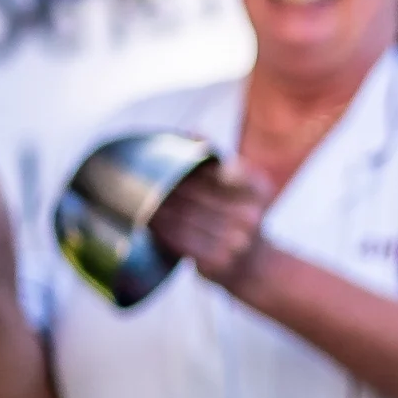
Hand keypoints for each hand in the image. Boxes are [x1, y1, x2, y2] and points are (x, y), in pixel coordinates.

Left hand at [150, 159, 277, 296]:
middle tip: (141, 178)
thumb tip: (191, 131)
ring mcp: (235, 241)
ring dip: (157, 207)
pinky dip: (161, 230)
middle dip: (167, 185)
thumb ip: (218, 162)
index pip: (217, 169)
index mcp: (259, 190)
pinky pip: (179, 240)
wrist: (253, 267)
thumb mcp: (242, 187)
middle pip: (195, 193)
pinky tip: (149, 223)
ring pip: (183, 216)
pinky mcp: (217, 261)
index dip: (189, 166)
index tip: (169, 162)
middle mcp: (251, 215)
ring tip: (138, 199)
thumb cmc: (238, 217)